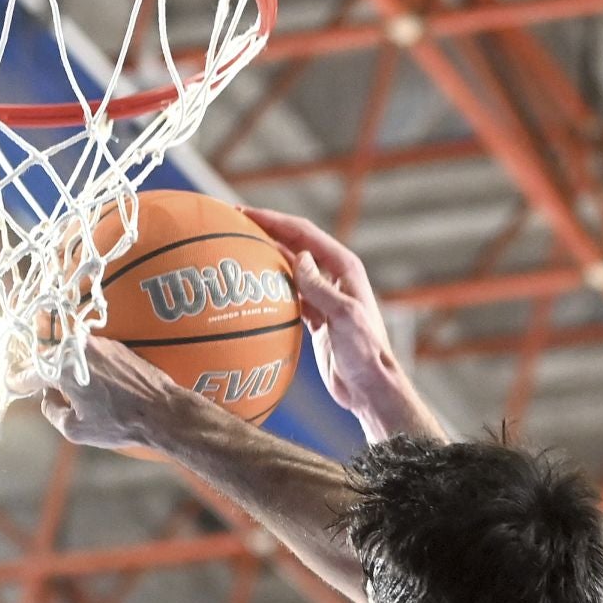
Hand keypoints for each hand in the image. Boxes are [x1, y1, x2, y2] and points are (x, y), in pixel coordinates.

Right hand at [18, 335, 177, 450]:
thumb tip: (48, 399)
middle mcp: (78, 347)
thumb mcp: (76, 429)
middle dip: (39, 370)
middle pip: (50, 357)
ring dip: (63, 367)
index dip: (19, 381)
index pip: (31, 372)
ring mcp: (100, 343)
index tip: (11, 384)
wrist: (164, 411)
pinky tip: (90, 382)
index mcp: (63, 366)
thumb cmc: (120, 422)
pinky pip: (91, 354)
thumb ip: (52, 411)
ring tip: (63, 387)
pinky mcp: (117, 346)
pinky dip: (84, 365)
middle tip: (32, 384)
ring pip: (71, 353)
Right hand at [242, 210, 439, 439]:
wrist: (370, 388)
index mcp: (344, 267)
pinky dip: (271, 289)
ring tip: (236, 251)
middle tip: (232, 226)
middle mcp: (334, 277)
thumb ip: (320, 287)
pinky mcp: (316, 318)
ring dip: (265, 259)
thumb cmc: (365, 353)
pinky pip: (289, 295)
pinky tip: (250, 288)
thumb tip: (297, 257)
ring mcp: (324, 297)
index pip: (303, 234)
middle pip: (294, 246)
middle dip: (266, 233)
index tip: (243, 214)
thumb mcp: (344, 316)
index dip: (273, 220)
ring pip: (289, 270)